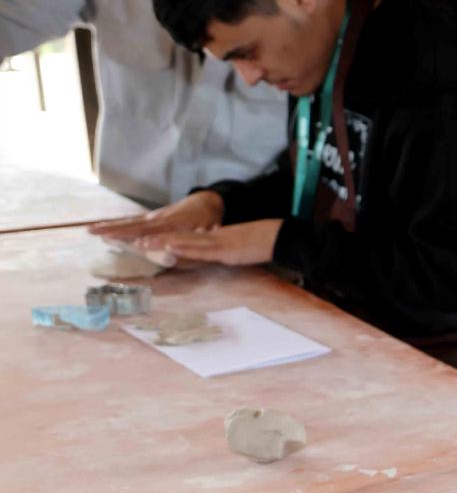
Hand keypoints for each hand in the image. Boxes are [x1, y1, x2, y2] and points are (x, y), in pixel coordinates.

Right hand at [88, 190, 223, 240]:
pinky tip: (102, 228)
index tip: (128, 242)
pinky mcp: (149, 217)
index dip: (142, 237)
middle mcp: (159, 218)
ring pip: (128, 222)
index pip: (154, 231)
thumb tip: (186, 244)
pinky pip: (130, 221)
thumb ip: (197, 238)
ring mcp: (152, 217)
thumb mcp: (207, 229)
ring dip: (110, 226)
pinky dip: (116, 224)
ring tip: (91, 230)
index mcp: (173, 223)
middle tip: (95, 232)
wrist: (205, 203)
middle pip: (134, 225)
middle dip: (115, 229)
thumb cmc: (208, 220)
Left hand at [148, 220, 282, 265]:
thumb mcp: (241, 251)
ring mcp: (217, 243)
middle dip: (158, 242)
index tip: (147, 242)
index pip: (186, 242)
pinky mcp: (225, 248)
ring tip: (142, 244)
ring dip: (163, 244)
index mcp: (214, 241)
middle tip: (137, 242)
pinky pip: (201, 248)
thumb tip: (219, 255)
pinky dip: (184, 247)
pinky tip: (170, 246)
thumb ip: (227, 253)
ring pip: (185, 242)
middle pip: (179, 240)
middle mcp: (212, 240)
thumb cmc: (266, 244)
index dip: (165, 242)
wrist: (282, 237)